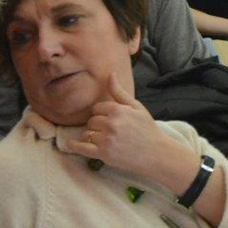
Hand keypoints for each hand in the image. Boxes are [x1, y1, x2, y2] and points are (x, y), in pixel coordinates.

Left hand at [69, 74, 189, 177]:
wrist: (156, 153)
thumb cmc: (147, 128)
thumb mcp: (137, 107)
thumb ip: (119, 92)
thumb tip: (110, 73)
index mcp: (118, 110)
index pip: (97, 108)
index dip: (103, 113)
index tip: (112, 119)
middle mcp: (111, 123)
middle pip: (91, 121)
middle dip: (98, 125)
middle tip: (112, 131)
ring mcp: (106, 139)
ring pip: (87, 133)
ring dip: (93, 136)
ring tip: (107, 140)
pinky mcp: (103, 154)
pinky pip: (81, 148)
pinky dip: (74, 146)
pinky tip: (70, 144)